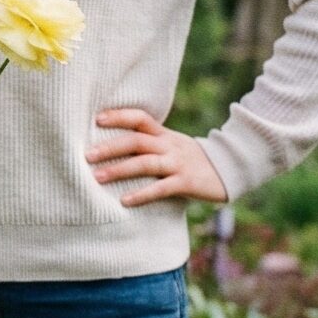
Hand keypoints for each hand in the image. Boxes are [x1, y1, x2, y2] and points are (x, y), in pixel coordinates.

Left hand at [86, 107, 227, 206]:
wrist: (230, 170)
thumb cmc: (189, 159)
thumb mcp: (171, 145)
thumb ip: (147, 144)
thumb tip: (109, 147)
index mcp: (164, 135)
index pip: (141, 119)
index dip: (120, 116)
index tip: (97, 119)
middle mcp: (169, 146)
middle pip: (137, 141)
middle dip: (110, 147)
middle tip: (87, 155)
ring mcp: (178, 164)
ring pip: (146, 163)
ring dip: (120, 170)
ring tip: (97, 177)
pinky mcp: (186, 182)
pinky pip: (161, 188)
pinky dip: (142, 194)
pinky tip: (124, 201)